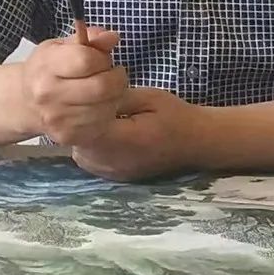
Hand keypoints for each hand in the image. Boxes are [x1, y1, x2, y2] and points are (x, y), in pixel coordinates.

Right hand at [21, 26, 126, 144]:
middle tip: (112, 74)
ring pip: (107, 106)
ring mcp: (58, 119)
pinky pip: (103, 123)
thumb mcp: (63, 45)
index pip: (86, 60)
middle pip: (102, 86)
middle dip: (116, 78)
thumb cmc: (47, 70)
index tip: (101, 58)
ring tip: (104, 90)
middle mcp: (49, 95)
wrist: (26, 102)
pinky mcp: (68, 136)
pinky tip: (98, 105)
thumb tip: (112, 38)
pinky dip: (108, 112)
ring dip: (115, 96)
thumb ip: (90, 38)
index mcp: (46, 67)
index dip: (102, 57)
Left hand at [71, 87, 200, 181]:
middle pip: (80, 146)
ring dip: (82, 139)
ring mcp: (117, 173)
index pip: (88, 130)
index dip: (80, 114)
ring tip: (94, 120)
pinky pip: (92, 164)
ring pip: (82, 157)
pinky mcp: (119, 177)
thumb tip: (90, 97)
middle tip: (86, 106)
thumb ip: (116, 99)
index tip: (83, 98)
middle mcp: (118, 162)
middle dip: (78, 126)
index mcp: (127, 140)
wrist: (195, 142)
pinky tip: (102, 134)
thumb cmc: (174, 115)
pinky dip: (90, 150)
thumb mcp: (147, 97)